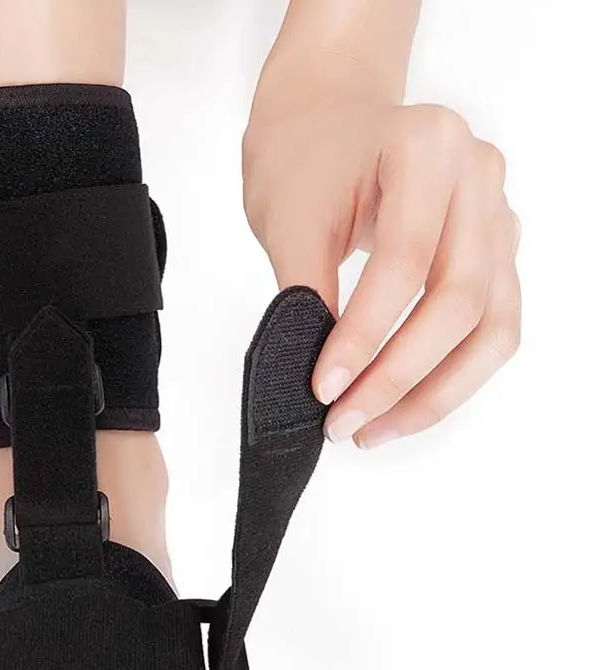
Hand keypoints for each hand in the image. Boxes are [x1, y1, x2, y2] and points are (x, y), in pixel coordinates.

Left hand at [243, 90, 520, 447]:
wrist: (328, 119)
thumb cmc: (304, 158)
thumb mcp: (288, 220)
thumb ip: (306, 295)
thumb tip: (328, 381)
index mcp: (427, 146)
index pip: (405, 262)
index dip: (364, 336)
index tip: (323, 388)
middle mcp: (480, 176)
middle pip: (461, 298)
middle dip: (399, 376)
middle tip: (344, 423)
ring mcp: (498, 214)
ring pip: (492, 325)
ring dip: (435, 392)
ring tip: (373, 431)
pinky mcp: (497, 252)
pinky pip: (492, 327)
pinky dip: (451, 376)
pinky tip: (402, 407)